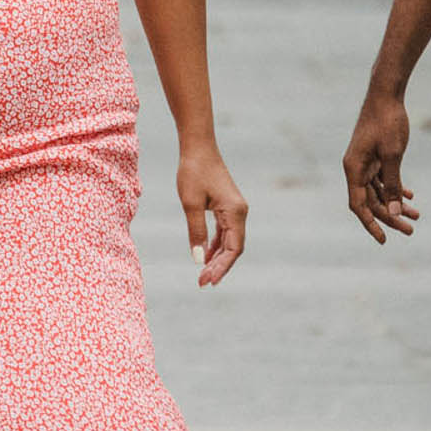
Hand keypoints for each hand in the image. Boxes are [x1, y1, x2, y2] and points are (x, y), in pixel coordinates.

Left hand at [177, 144, 247, 286]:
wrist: (197, 147)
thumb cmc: (193, 172)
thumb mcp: (191, 204)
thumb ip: (196, 232)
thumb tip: (199, 261)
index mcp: (235, 212)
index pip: (234, 248)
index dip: (222, 267)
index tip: (208, 281)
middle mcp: (240, 212)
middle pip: (233, 248)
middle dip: (219, 266)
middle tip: (202, 282)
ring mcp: (234, 209)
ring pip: (230, 241)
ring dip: (217, 258)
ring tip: (203, 274)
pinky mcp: (227, 206)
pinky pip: (225, 232)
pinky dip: (216, 245)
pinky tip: (205, 256)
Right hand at [343, 89, 421, 245]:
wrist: (386, 95)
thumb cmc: (387, 123)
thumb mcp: (392, 155)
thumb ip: (392, 184)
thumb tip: (394, 211)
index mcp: (354, 168)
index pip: (359, 205)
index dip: (370, 224)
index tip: (384, 240)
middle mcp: (356, 168)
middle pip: (371, 201)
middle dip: (390, 217)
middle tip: (411, 230)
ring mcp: (365, 162)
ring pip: (379, 191)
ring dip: (395, 203)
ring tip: (416, 216)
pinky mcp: (374, 156)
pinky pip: (382, 179)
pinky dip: (395, 188)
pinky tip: (410, 195)